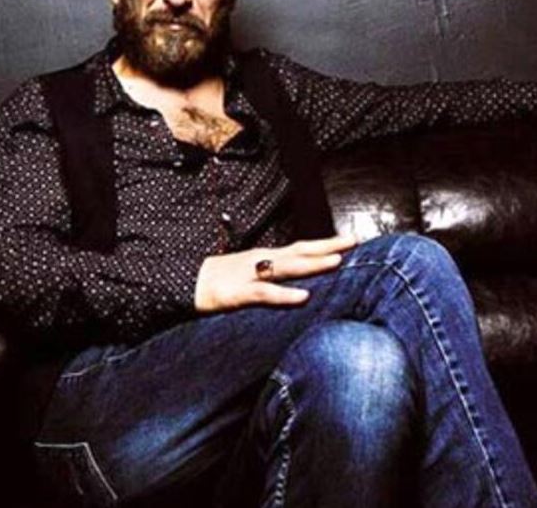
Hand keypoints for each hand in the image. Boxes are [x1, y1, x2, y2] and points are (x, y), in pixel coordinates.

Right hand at [194, 234, 358, 311]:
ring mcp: (250, 275)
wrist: (182, 284)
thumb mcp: (247, 276)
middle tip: (354, 241)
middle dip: (327, 247)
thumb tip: (294, 281)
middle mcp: (261, 261)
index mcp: (264, 258)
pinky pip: (265, 293)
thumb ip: (270, 277)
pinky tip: (303, 297)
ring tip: (336, 261)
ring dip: (312, 264)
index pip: (299, 248)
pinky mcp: (238, 293)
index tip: (348, 239)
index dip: (323, 244)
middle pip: (299, 252)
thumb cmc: (216, 281)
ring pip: (286, 268)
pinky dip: (285, 294)